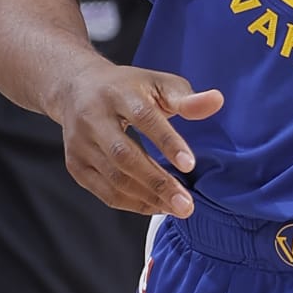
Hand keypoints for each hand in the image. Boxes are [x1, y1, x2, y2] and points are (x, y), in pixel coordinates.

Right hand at [52, 53, 222, 217]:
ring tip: (176, 207)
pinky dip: (132, 203)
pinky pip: (104, 191)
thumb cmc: (127, 88)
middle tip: (187, 204)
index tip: (189, 165)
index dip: (167, 142)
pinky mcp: (75, 164)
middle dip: (157, 182)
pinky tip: (156, 206)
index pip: (143, 118)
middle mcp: (93, 117)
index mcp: (118, 92)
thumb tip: (217, 101)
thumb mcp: (158, 84)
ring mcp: (80, 143)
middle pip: (124, 155)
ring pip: (114, 178)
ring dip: (147, 197)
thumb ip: (187, 98)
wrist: (76, 88)